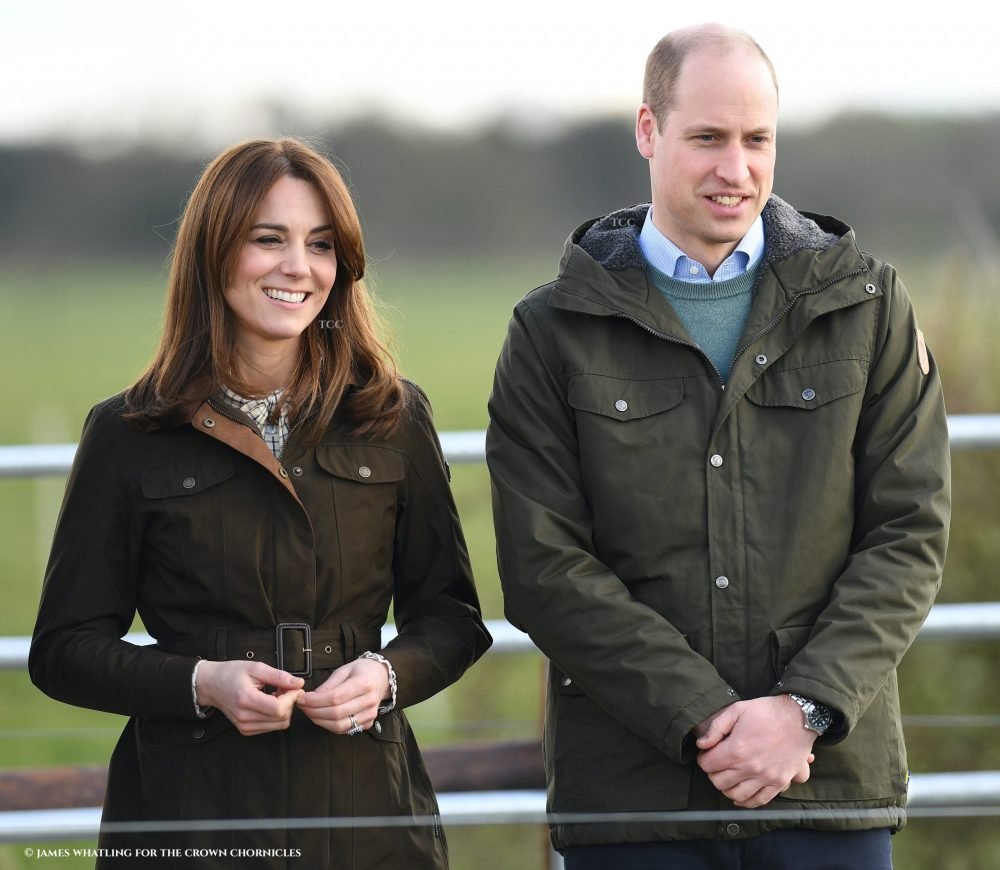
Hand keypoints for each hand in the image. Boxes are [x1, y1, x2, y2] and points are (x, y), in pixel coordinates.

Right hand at [195, 660, 303, 735]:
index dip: (292, 697)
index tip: (294, 686)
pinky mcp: (246, 730)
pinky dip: (275, 715)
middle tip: (283, 688)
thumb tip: (298, 683)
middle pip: (281, 718)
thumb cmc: (231, 674)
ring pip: (279, 725)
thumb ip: (279, 676)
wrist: (211, 684)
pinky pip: (271, 727)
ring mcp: (244, 726)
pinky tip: (268, 702)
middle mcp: (244, 717)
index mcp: (246, 700)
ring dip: (283, 710)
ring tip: (275, 694)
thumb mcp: (256, 668)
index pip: (278, 708)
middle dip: (289, 703)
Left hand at [296, 658, 389, 733]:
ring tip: (310, 712)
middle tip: (302, 706)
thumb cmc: (361, 671)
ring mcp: (370, 714)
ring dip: (320, 721)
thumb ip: (328, 685)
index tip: (301, 698)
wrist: (381, 677)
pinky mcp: (368, 723)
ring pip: (339, 726)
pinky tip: (322, 717)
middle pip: (336, 713)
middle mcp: (369, 701)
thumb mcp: (344, 670)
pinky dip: (329, 726)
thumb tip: (311, 698)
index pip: (335, 697)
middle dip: (314, 712)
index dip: (315, 701)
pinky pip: (345, 730)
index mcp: (364, 683)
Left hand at [694, 695, 816, 807]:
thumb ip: (715, 727)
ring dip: (728, 788)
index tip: (707, 753)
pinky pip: (760, 800)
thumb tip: (701, 744)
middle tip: (717, 764)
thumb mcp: (736, 710)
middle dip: (713, 773)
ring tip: (728, 778)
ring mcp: (766, 777)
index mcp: (736, 749)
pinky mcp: (780, 782)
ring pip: (736, 795)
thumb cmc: (766, 711)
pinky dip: (747, 801)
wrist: (798, 716)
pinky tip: (742, 794)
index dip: (703, 758)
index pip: (707, 765)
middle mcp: (750, 767)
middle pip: (719, 782)